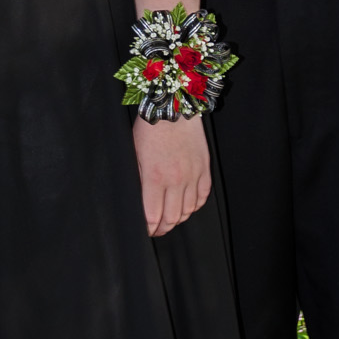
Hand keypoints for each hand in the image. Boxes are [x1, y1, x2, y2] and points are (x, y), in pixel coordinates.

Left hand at [133, 114, 210, 236]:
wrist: (173, 108)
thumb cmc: (149, 130)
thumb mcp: (135, 155)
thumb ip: (139, 181)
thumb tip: (140, 202)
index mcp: (155, 178)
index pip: (152, 216)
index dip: (148, 228)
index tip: (145, 230)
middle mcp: (176, 180)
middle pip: (172, 218)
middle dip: (163, 228)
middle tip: (157, 229)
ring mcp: (193, 175)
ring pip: (188, 210)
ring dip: (179, 219)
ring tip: (170, 219)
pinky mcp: (204, 169)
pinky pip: (202, 196)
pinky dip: (195, 206)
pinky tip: (186, 206)